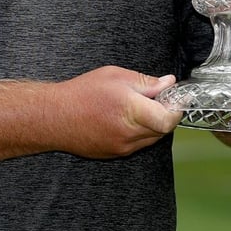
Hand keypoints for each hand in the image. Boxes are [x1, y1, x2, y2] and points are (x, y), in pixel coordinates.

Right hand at [47, 66, 181, 158]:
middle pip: (163, 130)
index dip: (176, 108)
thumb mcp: (115, 76)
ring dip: (152, 124)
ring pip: (151, 138)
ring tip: (136, 108)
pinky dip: (139, 132)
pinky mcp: (115, 154)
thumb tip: (168, 83)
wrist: (54, 117)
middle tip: (155, 98)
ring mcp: (122, 147)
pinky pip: (137, 145)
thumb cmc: (82, 93)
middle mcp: (129, 134)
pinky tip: (124, 119)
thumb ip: (145, 82)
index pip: (168, 120)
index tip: (175, 98)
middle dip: (165, 114)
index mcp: (130, 110)